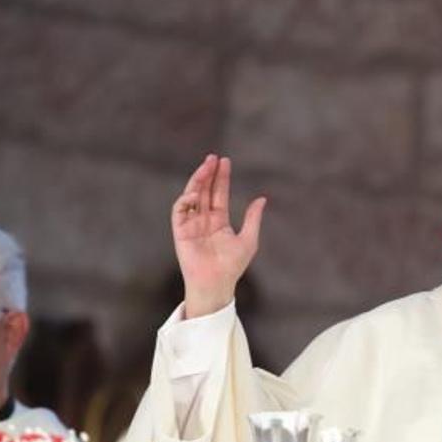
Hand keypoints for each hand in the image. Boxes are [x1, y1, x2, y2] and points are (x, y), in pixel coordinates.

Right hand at [172, 155, 265, 317]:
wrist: (217, 283)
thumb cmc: (233, 266)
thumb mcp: (249, 239)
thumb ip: (253, 218)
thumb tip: (262, 199)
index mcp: (219, 221)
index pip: (219, 194)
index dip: (221, 178)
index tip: (225, 161)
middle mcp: (204, 220)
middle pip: (205, 191)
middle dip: (208, 174)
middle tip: (213, 158)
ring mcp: (191, 224)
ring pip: (192, 196)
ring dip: (197, 181)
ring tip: (205, 167)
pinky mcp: (180, 232)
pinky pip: (179, 211)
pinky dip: (185, 200)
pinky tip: (195, 193)